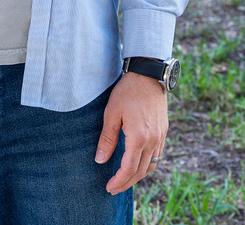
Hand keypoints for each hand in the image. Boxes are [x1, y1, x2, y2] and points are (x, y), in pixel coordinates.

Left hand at [95, 72, 167, 194]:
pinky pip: (157, 156)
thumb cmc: (127, 92)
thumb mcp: (111, 113)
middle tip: (113, 188)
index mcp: (139, 138)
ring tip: (124, 180)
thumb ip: (107, 138)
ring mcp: (160, 137)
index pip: (128, 168)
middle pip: (140, 171)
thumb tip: (100, 160)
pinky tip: (137, 164)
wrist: (149, 75)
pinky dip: (147, 165)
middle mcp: (153, 141)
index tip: (108, 187)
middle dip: (126, 183)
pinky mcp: (163, 132)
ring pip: (151, 166)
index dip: (118, 181)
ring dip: (137, 176)